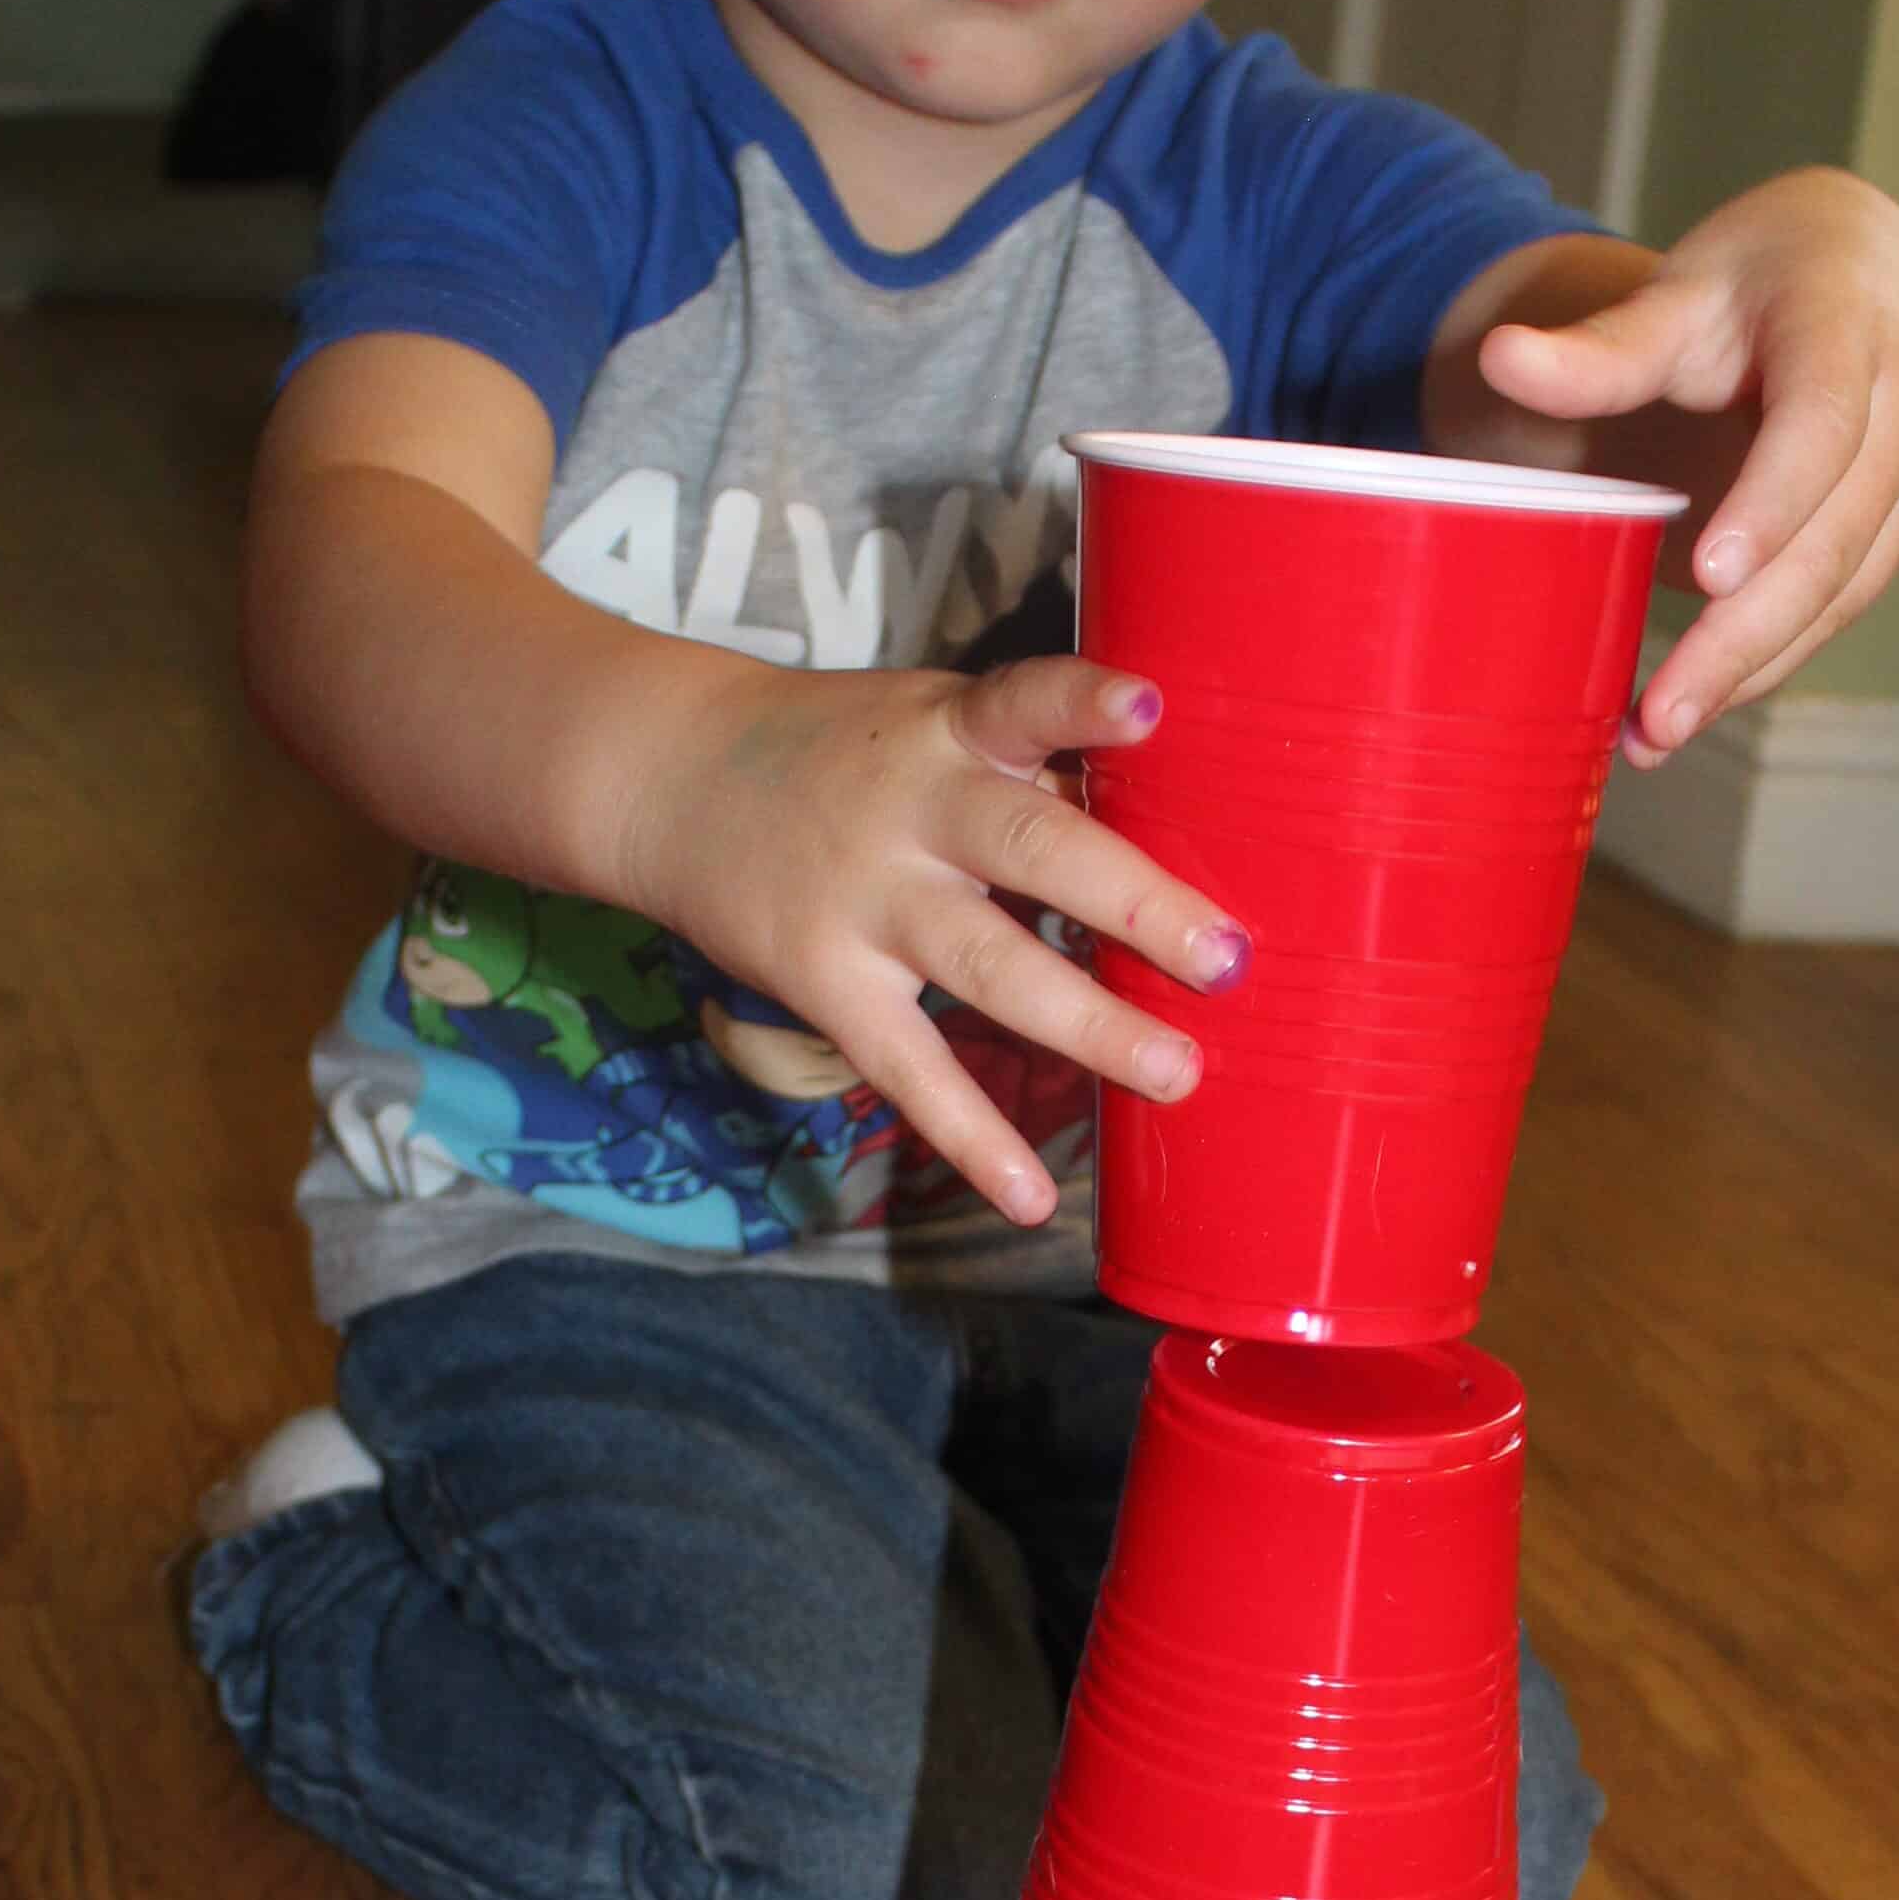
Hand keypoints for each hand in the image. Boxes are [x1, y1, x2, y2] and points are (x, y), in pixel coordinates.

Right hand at [617, 651, 1250, 1227]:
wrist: (673, 778)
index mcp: (951, 730)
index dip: (1082, 703)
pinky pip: (910, 1068)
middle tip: (1225, 959)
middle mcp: (913, 811)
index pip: (1021, 701)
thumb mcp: (928, 727)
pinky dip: (971, 1136)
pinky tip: (1031, 1198)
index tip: (1149, 709)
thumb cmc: (845, 753)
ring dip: (1090, 1026)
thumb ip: (1030, 776)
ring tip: (1176, 1074)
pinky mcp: (828, 982)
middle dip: (1135, 906)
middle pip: (1032, 850)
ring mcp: (868, 900)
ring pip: (989, 967)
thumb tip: (1176, 838)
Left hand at [1473, 170, 1898, 757]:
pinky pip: (1839, 604)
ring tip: (1658, 731)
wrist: (1863, 271)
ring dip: (1752, 669)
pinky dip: (1768, 658)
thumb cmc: (1764, 278)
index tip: (1710, 573)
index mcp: (1854, 328)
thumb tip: (1499, 358)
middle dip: (1745, 635)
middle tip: (1660, 711)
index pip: (1822, 425)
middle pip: (1831, 538)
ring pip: (1841, 591)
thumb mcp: (1684, 292)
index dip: (1772, 502)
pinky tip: (1695, 701)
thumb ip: (1604, 345)